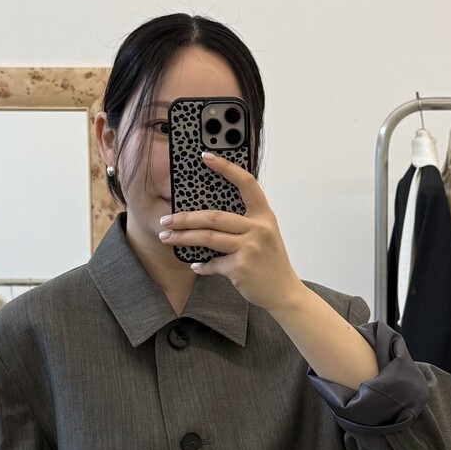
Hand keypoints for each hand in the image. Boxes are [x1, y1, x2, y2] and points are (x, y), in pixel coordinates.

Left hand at [157, 153, 302, 312]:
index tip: (205, 156)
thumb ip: (245, 222)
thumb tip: (207, 216)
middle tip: (166, 219)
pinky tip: (196, 265)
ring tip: (166, 238)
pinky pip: (212, 263)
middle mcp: (259, 228)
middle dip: (185, 217)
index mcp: (264, 215)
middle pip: (214, 216)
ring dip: (182, 238)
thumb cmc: (270, 262)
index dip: (226, 168)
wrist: (284, 292)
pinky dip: (201, 266)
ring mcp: (250, 248)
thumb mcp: (265, 235)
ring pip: (207, 237)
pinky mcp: (241, 267)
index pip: (246, 183)